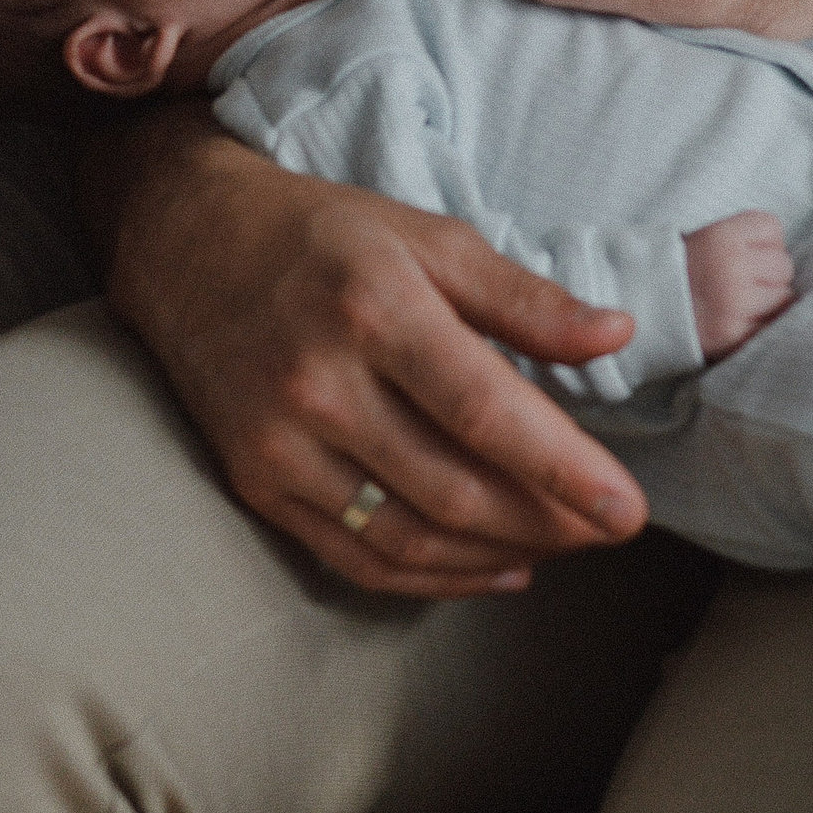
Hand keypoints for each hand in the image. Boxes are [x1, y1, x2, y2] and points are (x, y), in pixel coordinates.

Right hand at [108, 122, 649, 597]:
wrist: (185, 243)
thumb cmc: (324, 234)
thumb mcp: (429, 236)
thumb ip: (524, 297)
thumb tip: (614, 337)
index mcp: (375, 307)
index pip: (485, 411)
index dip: (563, 469)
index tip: (627, 509)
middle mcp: (320, 383)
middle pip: (454, 488)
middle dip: (548, 522)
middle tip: (609, 528)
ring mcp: (280, 442)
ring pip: (409, 537)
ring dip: (499, 555)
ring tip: (561, 544)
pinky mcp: (254, 482)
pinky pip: (356, 557)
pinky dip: (434, 578)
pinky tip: (494, 567)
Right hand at [682, 210, 793, 360]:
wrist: (637, 309)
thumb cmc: (674, 272)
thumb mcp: (701, 239)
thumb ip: (740, 240)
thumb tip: (781, 252)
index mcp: (720, 237)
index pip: (772, 229)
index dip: (763, 243)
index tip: (746, 254)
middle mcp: (731, 268)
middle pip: (783, 265)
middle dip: (767, 275)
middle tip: (740, 283)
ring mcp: (734, 304)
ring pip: (784, 297)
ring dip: (769, 302)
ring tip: (740, 304)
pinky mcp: (734, 335)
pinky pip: (773, 326)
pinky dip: (763, 325)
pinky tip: (743, 322)